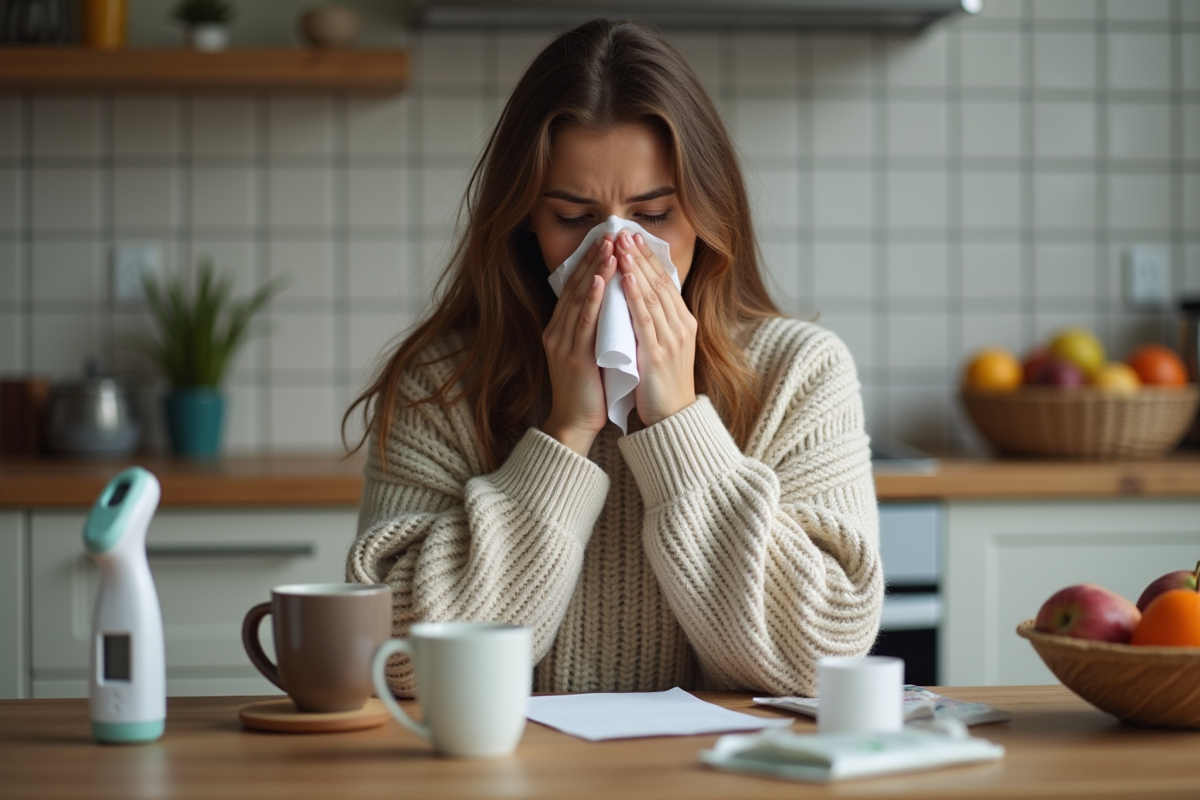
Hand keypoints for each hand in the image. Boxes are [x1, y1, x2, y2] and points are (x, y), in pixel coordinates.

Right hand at [542, 237, 618, 456]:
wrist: (574, 424)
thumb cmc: (586, 391)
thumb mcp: (587, 353)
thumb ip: (593, 329)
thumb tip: (612, 304)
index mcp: (559, 330)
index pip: (574, 289)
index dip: (588, 264)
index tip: (603, 241)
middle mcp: (557, 332)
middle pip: (575, 288)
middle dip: (592, 260)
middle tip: (608, 233)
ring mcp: (564, 344)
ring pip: (580, 300)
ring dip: (595, 271)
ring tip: (608, 247)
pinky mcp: (576, 357)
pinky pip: (585, 323)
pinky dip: (593, 299)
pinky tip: (601, 280)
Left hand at [616, 231, 697, 427]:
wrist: (672, 418)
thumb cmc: (661, 384)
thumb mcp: (663, 346)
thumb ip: (655, 322)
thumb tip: (638, 297)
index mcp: (683, 322)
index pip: (665, 282)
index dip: (648, 258)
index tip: (632, 237)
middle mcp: (681, 326)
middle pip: (659, 283)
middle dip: (640, 256)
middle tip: (623, 231)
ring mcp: (671, 339)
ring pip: (652, 296)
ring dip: (635, 269)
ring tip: (620, 246)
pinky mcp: (659, 354)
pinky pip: (645, 320)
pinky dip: (635, 297)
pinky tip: (625, 280)